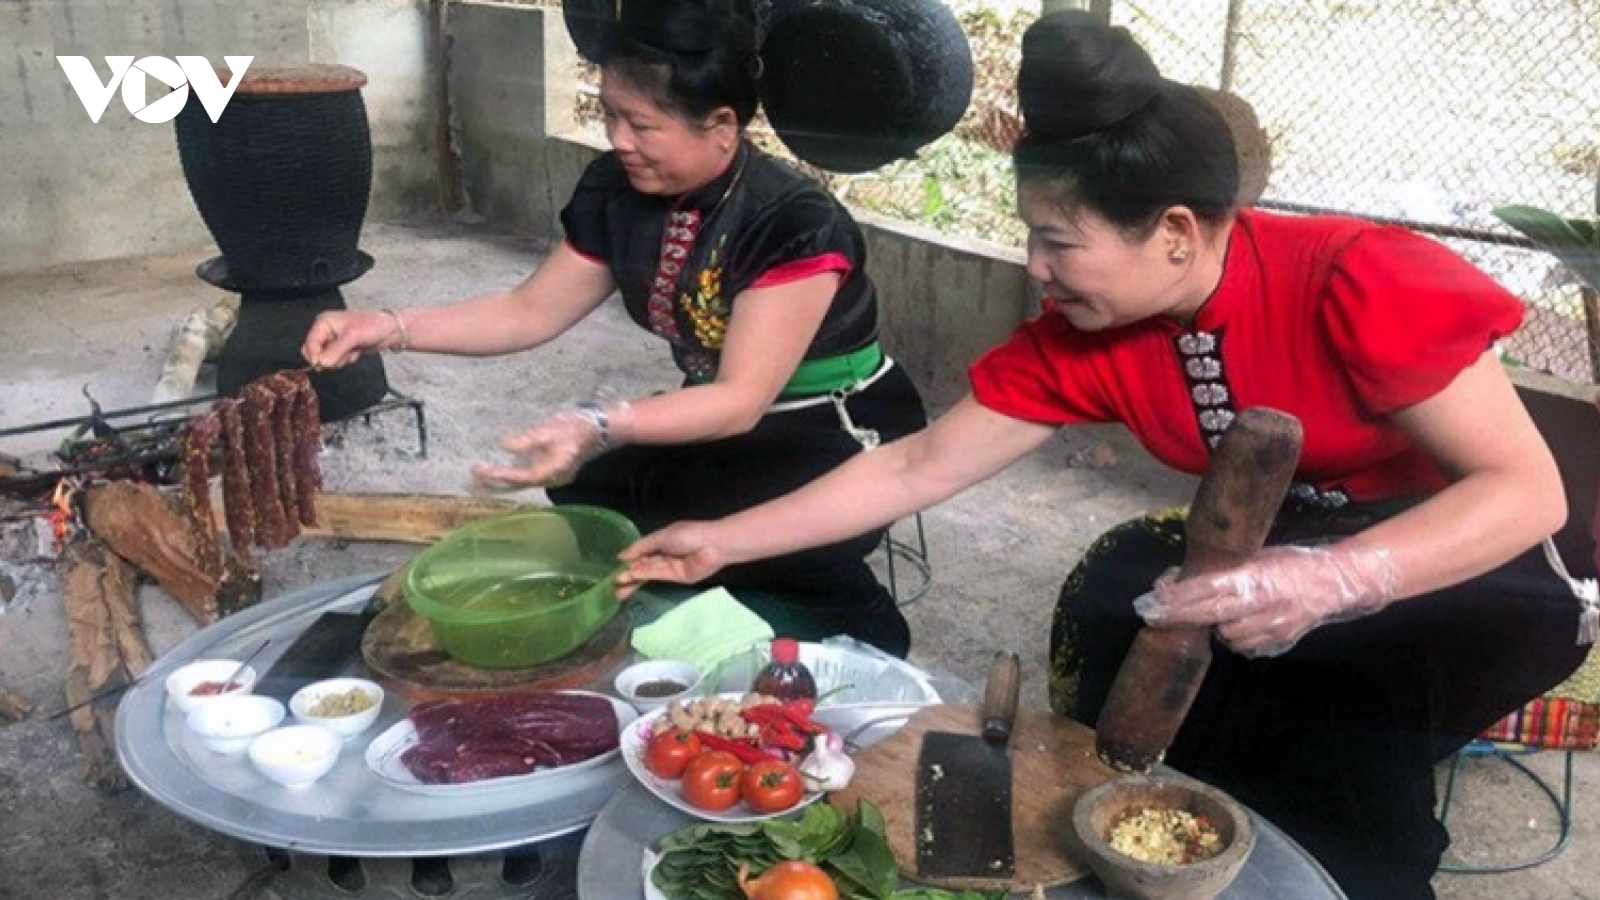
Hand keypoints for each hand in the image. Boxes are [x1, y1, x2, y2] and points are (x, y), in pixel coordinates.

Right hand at [301, 310, 402, 368]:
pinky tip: (355, 352)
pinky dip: (345, 359)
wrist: (390, 330)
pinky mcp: (341, 347)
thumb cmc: (372, 327)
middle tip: (343, 356)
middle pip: (314, 352)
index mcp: (323, 322)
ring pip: (325, 358)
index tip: (324, 366)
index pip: (310, 344)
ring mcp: (333, 339)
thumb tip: (321, 363)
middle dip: (328, 358)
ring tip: (352, 351)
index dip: (315, 356)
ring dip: (339, 359)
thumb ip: (336, 350)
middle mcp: (325, 330)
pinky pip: (335, 359)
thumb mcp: (353, 337)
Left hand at [469, 401, 630, 489]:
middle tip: (470, 479)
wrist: (601, 428)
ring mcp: (553, 476)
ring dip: (501, 482)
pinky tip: (500, 473)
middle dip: (494, 484)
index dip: (498, 474)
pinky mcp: (552, 471)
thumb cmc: (576, 427)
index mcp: (551, 470)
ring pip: (522, 483)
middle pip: (518, 486)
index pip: (519, 476)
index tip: (479, 469)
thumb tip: (505, 446)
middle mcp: (551, 479)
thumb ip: (527, 440)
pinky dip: (512, 477)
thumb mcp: (550, 429)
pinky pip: (527, 478)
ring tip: (479, 479)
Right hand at [614, 523, 727, 598]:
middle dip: (629, 574)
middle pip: (643, 565)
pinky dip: (644, 575)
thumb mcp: (661, 536)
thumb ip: (642, 547)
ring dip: (633, 578)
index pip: (641, 552)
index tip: (614, 566)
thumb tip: (622, 556)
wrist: (712, 545)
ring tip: (617, 586)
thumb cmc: (688, 535)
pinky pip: (657, 576)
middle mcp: (664, 555)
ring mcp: (670, 567)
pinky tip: (631, 576)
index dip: (628, 559)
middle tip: (613, 584)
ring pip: (648, 573)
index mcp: (662, 541)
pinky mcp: (677, 578)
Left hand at [1134, 545, 1400, 657]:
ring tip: (1221, 614)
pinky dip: (1238, 639)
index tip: (1151, 600)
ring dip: (1216, 627)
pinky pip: (1246, 647)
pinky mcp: (1279, 641)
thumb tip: (1180, 578)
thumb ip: (1224, 569)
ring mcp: (1271, 625)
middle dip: (1177, 616)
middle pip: (1207, 614)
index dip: (1175, 597)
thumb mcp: (1256, 557)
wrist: (1334, 583)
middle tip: (1152, 616)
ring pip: (1226, 635)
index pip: (1205, 589)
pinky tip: (1240, 625)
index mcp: (1254, 576)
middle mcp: (1260, 602)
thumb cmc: (1290, 564)